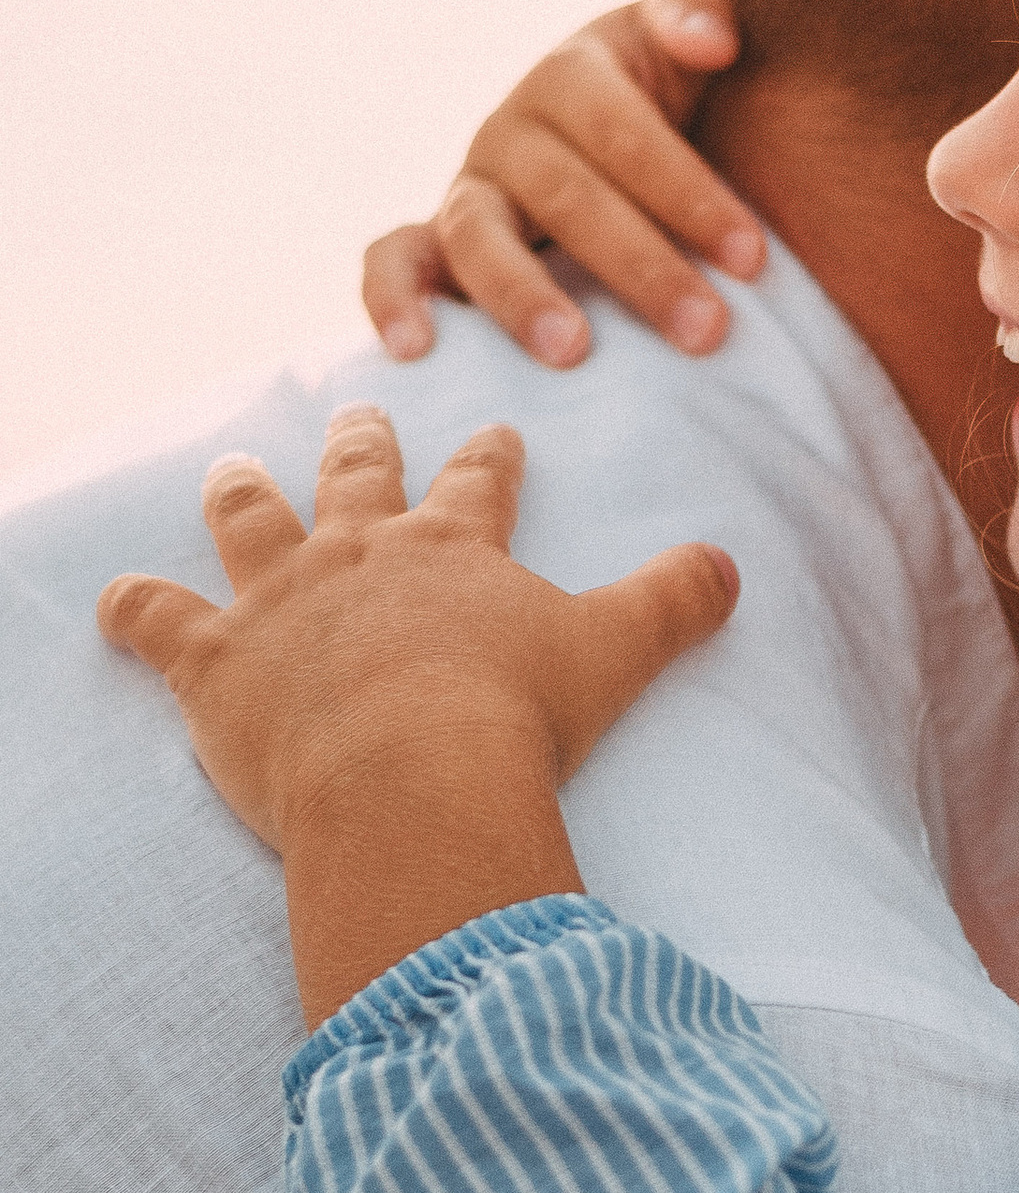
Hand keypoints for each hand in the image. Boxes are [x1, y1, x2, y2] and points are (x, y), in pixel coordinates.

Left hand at [99, 407, 738, 1021]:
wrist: (415, 774)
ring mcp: (281, 600)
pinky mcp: (216, 661)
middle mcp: (362, 554)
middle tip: (356, 418)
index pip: (478, 484)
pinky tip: (111, 602)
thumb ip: (676, 602)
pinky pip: (155, 621)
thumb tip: (733, 564)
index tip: (494, 435)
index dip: (488, 459)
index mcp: (456, 548)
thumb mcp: (618, 652)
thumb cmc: (518, 715)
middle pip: (357, 479)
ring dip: (240, 495)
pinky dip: (130, 612)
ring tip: (232, 470)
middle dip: (360, 447)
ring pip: (250, 523)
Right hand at [364, 0, 764, 370]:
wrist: (613, 137)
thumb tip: (713, 41)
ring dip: (521, 295)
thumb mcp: (682, 45)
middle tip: (707, 331)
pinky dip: (391, 299)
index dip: (689, 192)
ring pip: (476, 235)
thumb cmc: (666, 95)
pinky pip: (391, 261)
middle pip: (567, 197)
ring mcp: (467, 188)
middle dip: (640, 267)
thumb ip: (698, 15)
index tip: (755, 259)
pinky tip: (415, 350)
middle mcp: (510, 131)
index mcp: (572, 76)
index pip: (626, 133)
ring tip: (573, 352)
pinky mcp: (433, 243)